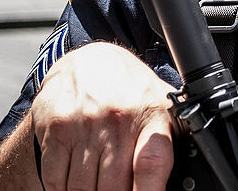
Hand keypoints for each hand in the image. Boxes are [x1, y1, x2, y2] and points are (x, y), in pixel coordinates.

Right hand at [31, 42, 175, 190]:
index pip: (152, 163)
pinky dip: (62, 190)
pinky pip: (56, 179)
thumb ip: (167, 139)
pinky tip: (73, 184)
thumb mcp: (160, 104)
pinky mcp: (56, 130)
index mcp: (151, 115)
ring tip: (97, 187)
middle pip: (114, 187)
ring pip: (82, 188)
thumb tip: (182, 177)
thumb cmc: (130, 90)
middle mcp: (118, 119)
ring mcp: (84, 125)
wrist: (88, 60)